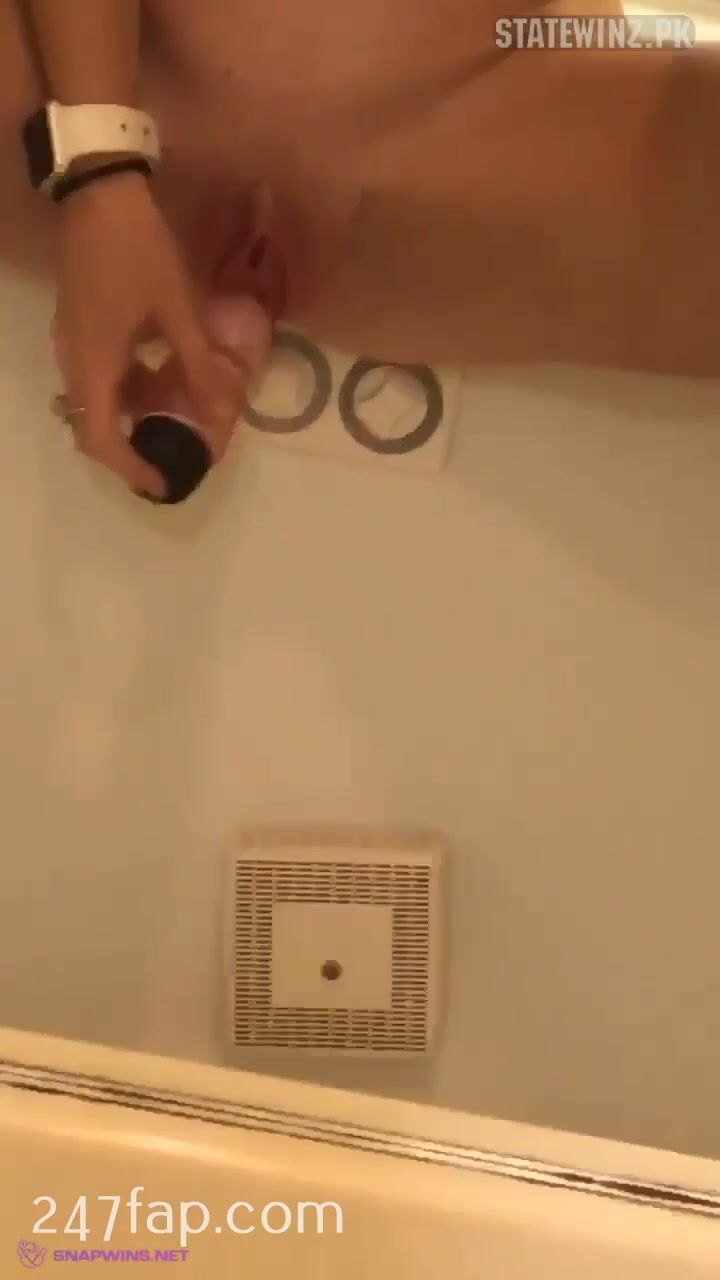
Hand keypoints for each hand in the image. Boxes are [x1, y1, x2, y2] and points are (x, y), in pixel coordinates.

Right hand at [53, 170, 250, 497]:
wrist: (97, 191)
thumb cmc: (137, 250)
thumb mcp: (176, 308)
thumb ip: (198, 363)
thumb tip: (223, 410)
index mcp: (94, 364)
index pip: (101, 438)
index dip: (131, 467)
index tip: (162, 482)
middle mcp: (74, 361)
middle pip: (92, 427)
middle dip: (130, 449)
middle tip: (168, 458)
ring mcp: (72, 343)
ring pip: (96, 402)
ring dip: (132, 418)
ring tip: (175, 422)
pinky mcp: (79, 327)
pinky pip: (99, 375)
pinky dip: (128, 389)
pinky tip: (162, 379)